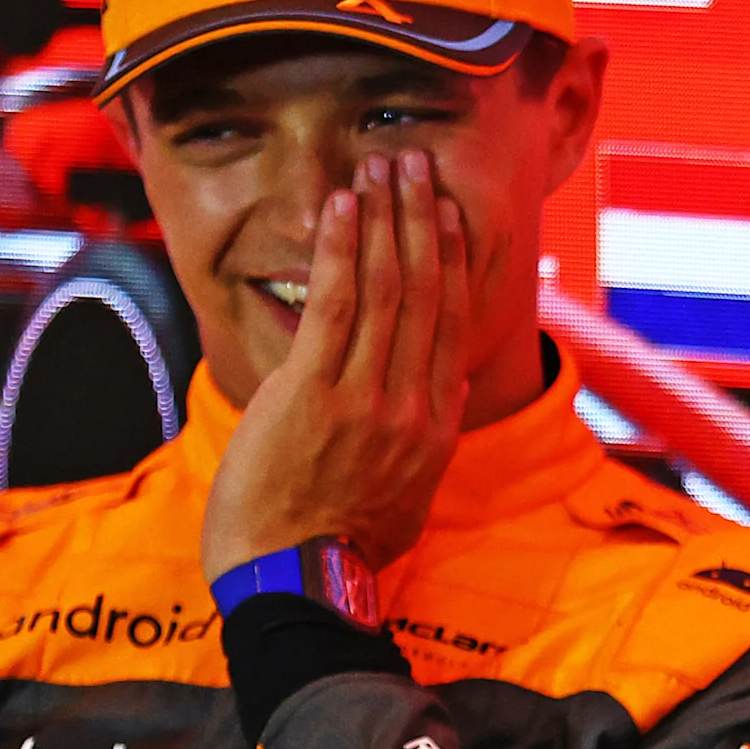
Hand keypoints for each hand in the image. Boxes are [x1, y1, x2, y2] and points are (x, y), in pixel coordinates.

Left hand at [204, 151, 468, 579]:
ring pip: (386, 288)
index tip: (448, 212)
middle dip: (420, 218)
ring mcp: (365, 397)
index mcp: (435, 426)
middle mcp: (411, 403)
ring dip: (384, 217)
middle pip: (426, 292)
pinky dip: (340, 249)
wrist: (298, 586)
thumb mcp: (406, 499)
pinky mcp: (313, 394)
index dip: (451, 259)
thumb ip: (422, 444)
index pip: (450, 324)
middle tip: (415, 162)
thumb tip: (440, 406)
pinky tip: (342, 205)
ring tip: (381, 164)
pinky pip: (335, 304)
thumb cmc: (341, 551)